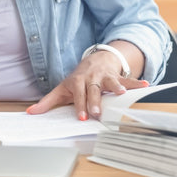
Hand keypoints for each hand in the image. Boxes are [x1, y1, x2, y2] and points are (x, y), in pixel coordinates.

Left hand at [26, 50, 148, 119]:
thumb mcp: (62, 88)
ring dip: (117, 87)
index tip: (82, 117)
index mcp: (78, 81)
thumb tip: (30, 113)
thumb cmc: (78, 79)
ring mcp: (105, 76)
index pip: (78, 94)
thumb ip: (48, 102)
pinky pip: (128, 79)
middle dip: (95, 101)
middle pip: (93, 90)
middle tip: (97, 113)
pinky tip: (146, 85)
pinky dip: (136, 82)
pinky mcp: (118, 76)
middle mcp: (92, 78)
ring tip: (123, 93)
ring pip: (111, 82)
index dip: (80, 105)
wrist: (95, 59)